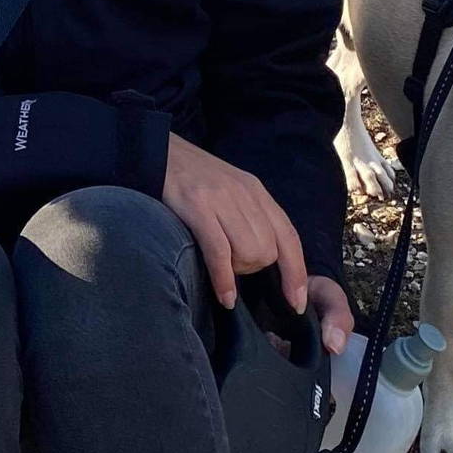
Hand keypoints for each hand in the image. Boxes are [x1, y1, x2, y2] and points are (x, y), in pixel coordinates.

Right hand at [161, 134, 351, 348]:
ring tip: (220, 269)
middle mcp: (245, 194)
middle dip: (255, 270)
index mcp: (256, 191)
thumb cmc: (189, 178)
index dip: (297, 273)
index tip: (296, 302)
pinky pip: (220, 252)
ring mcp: (221, 199)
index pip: (289, 236)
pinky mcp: (196, 206)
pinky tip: (224, 295)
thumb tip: (262, 258)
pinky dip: (224, 280)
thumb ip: (248, 218)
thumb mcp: (228, 191)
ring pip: (250, 252)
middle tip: (232, 268)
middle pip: (270, 251)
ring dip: (238, 271)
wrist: (155, 150)